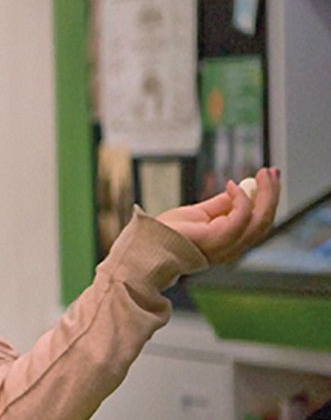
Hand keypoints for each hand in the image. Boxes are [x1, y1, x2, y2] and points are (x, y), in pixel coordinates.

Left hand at [156, 167, 279, 265]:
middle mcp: (233, 248)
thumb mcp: (199, 213)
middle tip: (272, 171)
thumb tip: (239, 189)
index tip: (269, 178)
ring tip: (265, 173)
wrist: (148, 243)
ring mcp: (228, 246)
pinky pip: (241, 217)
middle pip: (264, 221)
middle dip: (272, 194)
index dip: (268, 200)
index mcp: (230, 242)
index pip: (258, 222)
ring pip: (260, 220)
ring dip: (267, 194)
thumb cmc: (168, 232)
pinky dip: (241, 199)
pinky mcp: (219, 239)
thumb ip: (221, 204)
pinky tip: (231, 185)